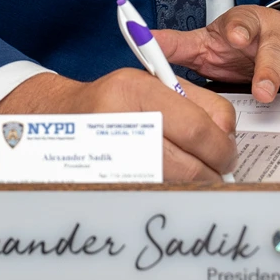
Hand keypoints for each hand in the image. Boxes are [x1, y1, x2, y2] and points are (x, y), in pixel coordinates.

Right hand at [0, 70, 235, 180]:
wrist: (52, 118)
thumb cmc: (109, 101)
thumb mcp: (148, 85)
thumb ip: (192, 105)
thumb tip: (226, 138)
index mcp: (139, 90)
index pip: (201, 128)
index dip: (223, 147)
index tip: (227, 153)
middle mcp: (121, 120)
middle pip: (192, 164)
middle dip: (213, 174)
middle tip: (218, 174)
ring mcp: (109, 154)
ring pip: (174, 185)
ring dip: (193, 188)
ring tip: (195, 180)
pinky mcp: (102, 180)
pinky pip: (150, 194)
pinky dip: (166, 194)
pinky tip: (167, 186)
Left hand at [154, 4, 279, 116]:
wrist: (274, 31)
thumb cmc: (238, 40)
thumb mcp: (207, 40)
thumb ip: (177, 45)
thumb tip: (143, 42)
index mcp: (248, 22)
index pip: (242, 21)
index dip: (238, 28)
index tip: (233, 38)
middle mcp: (279, 30)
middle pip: (277, 47)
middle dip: (272, 70)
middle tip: (265, 93)